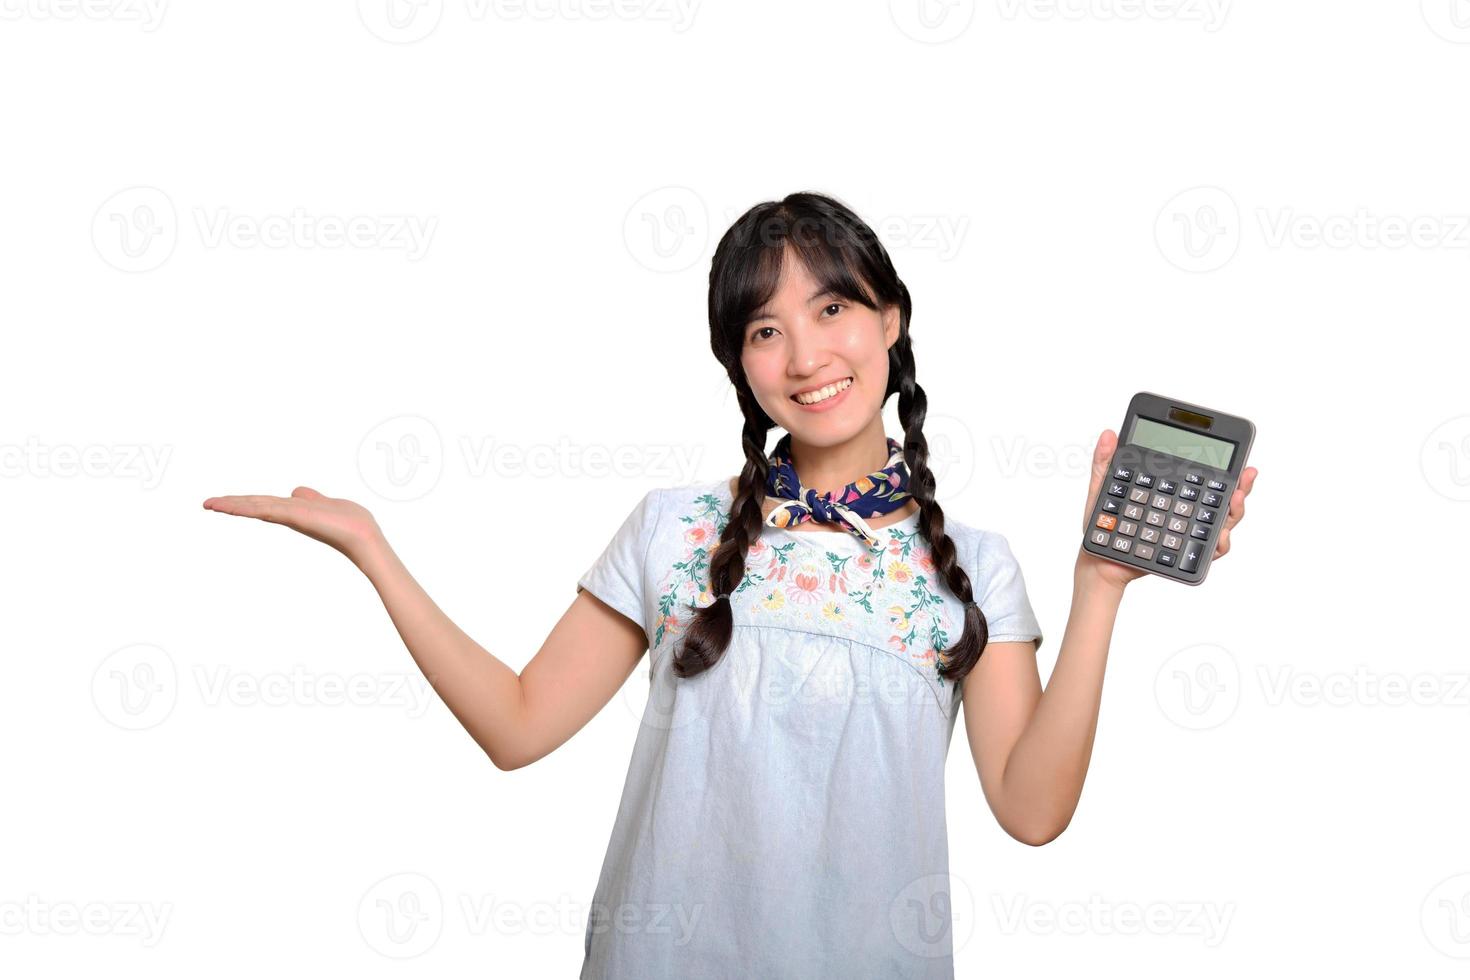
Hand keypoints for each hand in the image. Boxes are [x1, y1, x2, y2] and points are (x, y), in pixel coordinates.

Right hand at [202, 487, 382, 564]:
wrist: (364, 538)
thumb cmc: (352, 524)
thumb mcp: (327, 503)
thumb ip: (310, 498)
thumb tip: (295, 492)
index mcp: (295, 510)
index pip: (265, 503)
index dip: (244, 502)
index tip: (224, 502)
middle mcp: (290, 514)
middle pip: (256, 505)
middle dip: (232, 504)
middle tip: (206, 503)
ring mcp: (291, 516)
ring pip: (257, 507)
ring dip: (233, 505)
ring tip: (210, 504)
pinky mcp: (295, 517)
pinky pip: (267, 509)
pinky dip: (249, 507)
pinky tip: (233, 506)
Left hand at [1075, 429, 1258, 592]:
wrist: (1099, 560)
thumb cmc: (1104, 526)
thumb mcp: (1103, 488)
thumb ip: (1105, 461)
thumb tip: (1108, 433)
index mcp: (1173, 493)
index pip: (1204, 478)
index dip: (1225, 470)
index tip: (1240, 460)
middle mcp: (1186, 513)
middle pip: (1223, 500)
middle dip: (1241, 488)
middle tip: (1246, 476)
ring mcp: (1187, 534)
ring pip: (1222, 524)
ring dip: (1234, 512)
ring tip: (1235, 500)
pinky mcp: (1183, 554)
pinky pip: (1208, 552)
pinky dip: (1218, 545)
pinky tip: (1219, 537)